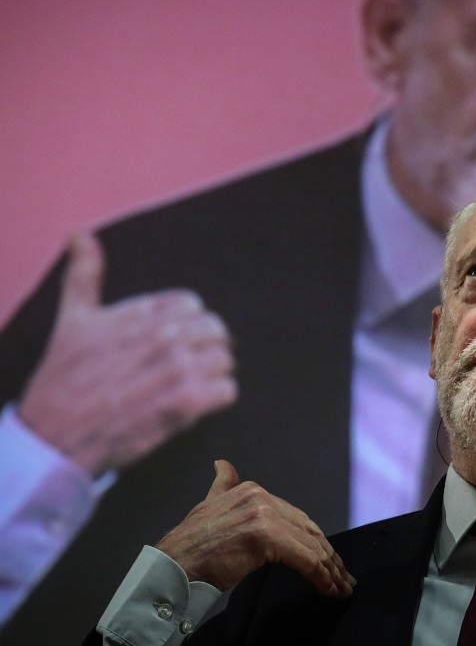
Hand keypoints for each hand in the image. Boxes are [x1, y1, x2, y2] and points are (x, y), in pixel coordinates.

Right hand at [18, 233, 237, 475]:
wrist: (55, 435)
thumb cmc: (64, 377)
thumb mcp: (73, 319)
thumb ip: (85, 275)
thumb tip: (80, 234)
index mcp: (143, 312)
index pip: (192, 306)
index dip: (183, 326)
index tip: (165, 345)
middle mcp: (165, 335)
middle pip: (216, 330)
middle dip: (203, 349)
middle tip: (182, 370)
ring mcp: (178, 368)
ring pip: (225, 360)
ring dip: (210, 376)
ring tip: (184, 389)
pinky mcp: (186, 403)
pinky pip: (227, 390)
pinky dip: (215, 400)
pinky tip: (191, 406)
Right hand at [155, 460, 355, 596]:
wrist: (170, 568)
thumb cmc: (188, 547)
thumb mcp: (208, 507)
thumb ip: (223, 486)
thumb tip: (223, 465)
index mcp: (251, 490)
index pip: (295, 517)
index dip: (315, 540)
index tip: (330, 559)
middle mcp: (260, 498)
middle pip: (308, 530)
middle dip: (330, 556)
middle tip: (344, 577)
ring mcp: (264, 515)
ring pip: (311, 546)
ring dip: (331, 570)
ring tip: (342, 587)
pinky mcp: (267, 537)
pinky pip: (306, 560)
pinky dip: (322, 576)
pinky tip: (330, 589)